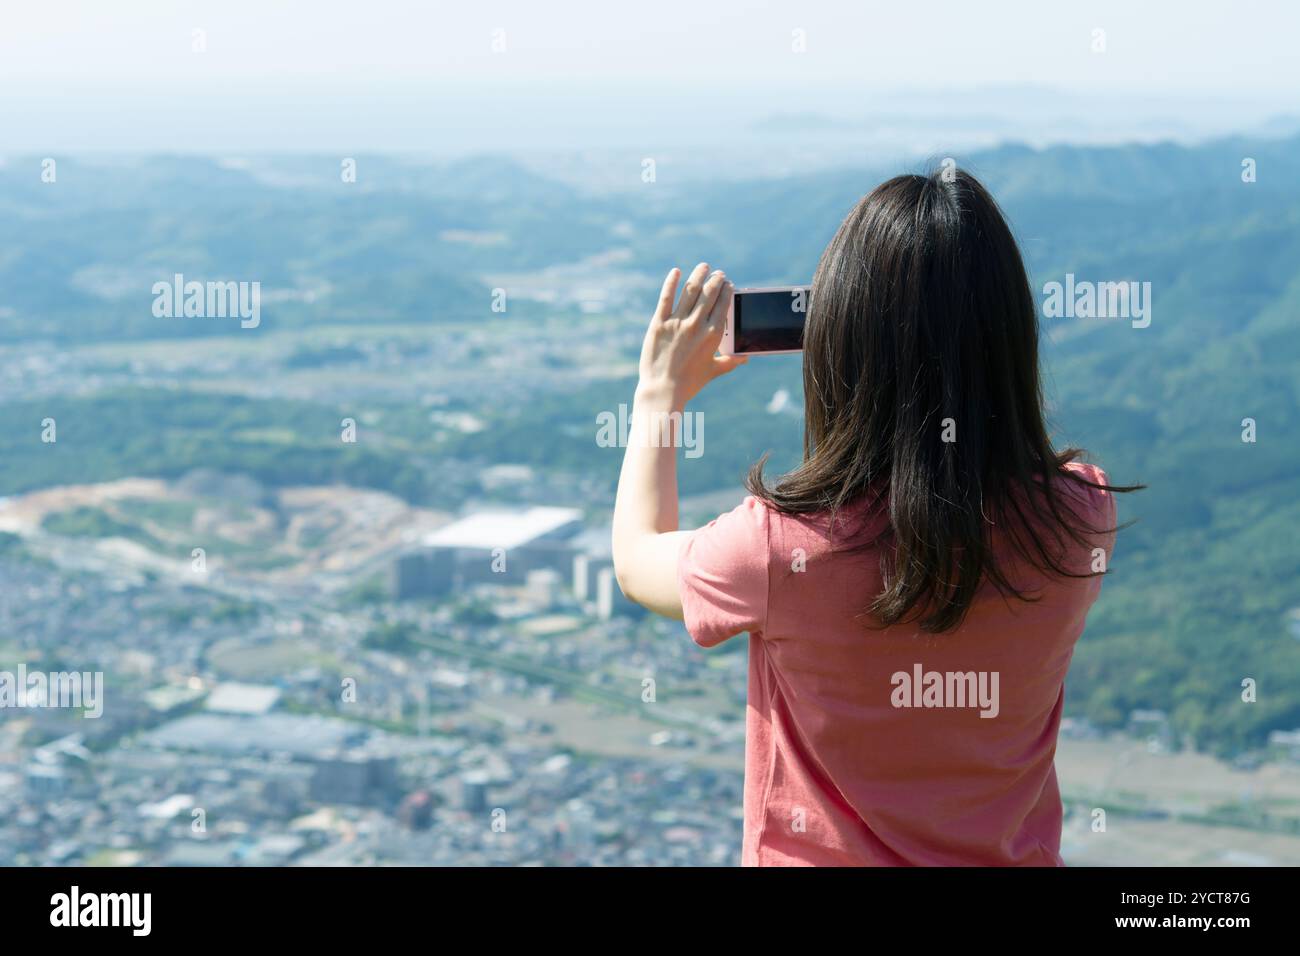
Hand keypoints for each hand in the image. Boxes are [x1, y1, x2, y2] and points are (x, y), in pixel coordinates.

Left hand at [637, 262, 746, 406]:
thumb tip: (745, 357)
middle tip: (717, 273)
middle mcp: (697, 325)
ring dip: (698, 275)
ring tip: (703, 266)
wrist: (662, 390)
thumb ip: (730, 361)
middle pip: (709, 293)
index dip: (726, 290)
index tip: (727, 284)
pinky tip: (676, 271)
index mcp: (713, 335)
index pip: (724, 304)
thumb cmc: (690, 383)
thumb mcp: (713, 371)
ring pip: (690, 291)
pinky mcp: (659, 323)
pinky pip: (666, 298)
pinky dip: (671, 282)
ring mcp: (677, 323)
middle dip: (716, 279)